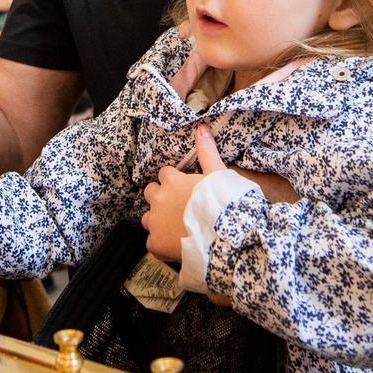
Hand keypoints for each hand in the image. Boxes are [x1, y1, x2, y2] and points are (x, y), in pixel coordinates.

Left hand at [141, 127, 226, 260]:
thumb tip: (202, 128)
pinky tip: (174, 244)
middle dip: (160, 198)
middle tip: (177, 207)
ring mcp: (155, 222)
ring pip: (147, 218)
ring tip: (175, 227)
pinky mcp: (156, 243)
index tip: (183, 189)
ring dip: (158, 220)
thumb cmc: (224, 203)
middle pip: (150, 193)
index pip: (164, 174)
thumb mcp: (218, 173)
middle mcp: (159, 199)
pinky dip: (160, 244)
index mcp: (172, 181)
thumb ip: (207, 151)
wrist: (225, 235)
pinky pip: (151, 242)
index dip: (174, 181)